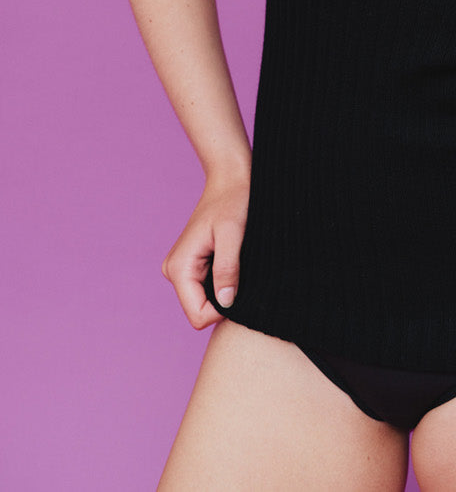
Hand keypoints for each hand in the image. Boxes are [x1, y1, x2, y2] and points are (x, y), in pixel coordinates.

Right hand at [161, 172, 249, 328]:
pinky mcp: (192, 264)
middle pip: (200, 311)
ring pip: (205, 301)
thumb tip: (226, 303)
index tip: (242, 285)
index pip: (198, 316)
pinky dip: (223, 280)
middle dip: (224, 299)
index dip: (224, 309)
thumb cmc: (234, 200)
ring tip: (238, 260)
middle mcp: (174, 271)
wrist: (230, 177)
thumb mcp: (233, 235)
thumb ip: (227, 269)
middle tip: (243, 270)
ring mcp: (181, 268)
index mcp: (179, 268)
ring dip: (225, 288)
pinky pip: (207, 288)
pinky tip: (234, 259)